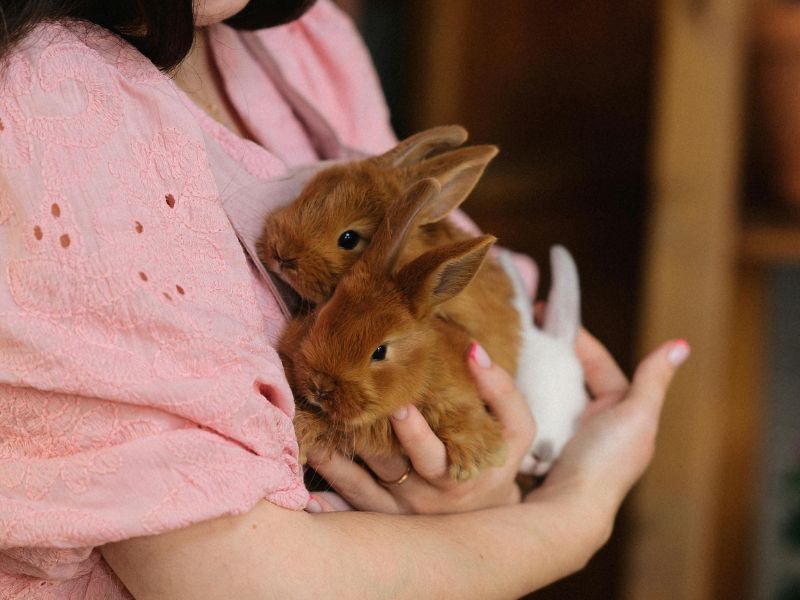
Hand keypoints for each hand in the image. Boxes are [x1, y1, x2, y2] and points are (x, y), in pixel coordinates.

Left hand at [305, 342, 535, 513]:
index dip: (413, 433)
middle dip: (363, 437)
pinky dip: (326, 485)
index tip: (397, 405)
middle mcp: (424, 497)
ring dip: (335, 455)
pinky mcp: (378, 518)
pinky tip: (306, 463)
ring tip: (311, 425)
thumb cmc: (497, 461)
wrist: (489, 518)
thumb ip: (501, 391)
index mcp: (456, 473)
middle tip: (339, 408)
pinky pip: (348, 502)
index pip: (431, 454)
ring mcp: (398, 511)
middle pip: (388, 466)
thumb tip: (474, 350)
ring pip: (360, 484)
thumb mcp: (516, 429)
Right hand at [525, 328, 688, 529]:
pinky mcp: (541, 448)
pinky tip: (500, 383)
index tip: (546, 313)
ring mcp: (566, 436)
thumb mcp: (638, 416)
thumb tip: (681, 344)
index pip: (598, 363)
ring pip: (548, 393)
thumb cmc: (608, 463)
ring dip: (530, 374)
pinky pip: (530, 412)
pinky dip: (517, 396)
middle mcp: (595, 422)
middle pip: (570, 376)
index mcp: (621, 411)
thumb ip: (654, 379)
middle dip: (549, 352)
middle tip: (522, 328)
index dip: (576, 337)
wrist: (570, 511)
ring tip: (507, 350)